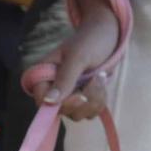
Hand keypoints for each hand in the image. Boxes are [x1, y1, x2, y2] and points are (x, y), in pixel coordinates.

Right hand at [30, 0, 119, 119]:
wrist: (109, 35)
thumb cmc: (91, 40)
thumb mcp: (78, 57)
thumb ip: (64, 79)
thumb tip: (48, 102)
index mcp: (44, 76)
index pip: (41, 101)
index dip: (59, 105)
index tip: (79, 96)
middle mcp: (53, 89)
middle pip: (61, 112)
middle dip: (83, 100)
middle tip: (94, 79)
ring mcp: (68, 96)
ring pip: (77, 114)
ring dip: (94, 99)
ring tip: (100, 77)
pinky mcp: (82, 101)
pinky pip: (89, 113)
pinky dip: (100, 101)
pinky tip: (101, 84)